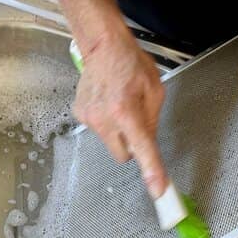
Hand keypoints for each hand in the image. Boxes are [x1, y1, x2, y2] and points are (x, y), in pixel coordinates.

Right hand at [72, 31, 168, 199]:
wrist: (102, 46)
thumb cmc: (130, 63)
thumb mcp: (154, 91)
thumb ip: (152, 121)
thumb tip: (148, 144)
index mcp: (127, 111)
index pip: (142, 149)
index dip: (151, 171)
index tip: (157, 190)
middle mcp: (105, 118)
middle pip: (122, 155)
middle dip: (132, 146)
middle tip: (136, 124)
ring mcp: (89, 118)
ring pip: (110, 143)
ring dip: (118, 132)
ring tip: (119, 105)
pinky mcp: (80, 115)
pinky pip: (99, 131)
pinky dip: (106, 123)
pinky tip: (107, 102)